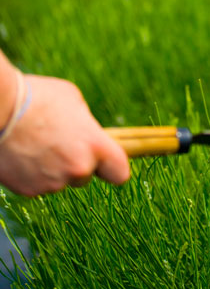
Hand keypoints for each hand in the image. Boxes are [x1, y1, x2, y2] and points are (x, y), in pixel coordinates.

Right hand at [0, 75, 129, 196]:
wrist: (0, 109)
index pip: (120, 173)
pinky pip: (37, 185)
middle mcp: (77, 168)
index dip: (113, 168)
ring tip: (36, 143)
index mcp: (94, 145)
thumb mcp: (73, 100)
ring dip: (52, 168)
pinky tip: (23, 153)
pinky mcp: (28, 191)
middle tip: (58, 142)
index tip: (107, 163)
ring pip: (59, 181)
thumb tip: (86, 133)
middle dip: (75, 163)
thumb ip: (86, 124)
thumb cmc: (38, 97)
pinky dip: (32, 173)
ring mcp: (52, 183)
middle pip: (85, 176)